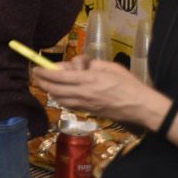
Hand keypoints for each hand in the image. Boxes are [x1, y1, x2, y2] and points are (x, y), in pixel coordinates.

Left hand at [33, 57, 163, 127]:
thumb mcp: (110, 66)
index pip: (58, 76)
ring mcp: (85, 105)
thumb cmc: (129, 83)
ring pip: (59, 99)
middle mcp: (83, 93)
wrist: (141, 107)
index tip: (36, 68)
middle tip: (36, 76)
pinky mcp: (88, 112)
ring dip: (50, 91)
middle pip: (53, 89)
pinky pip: (68, 105)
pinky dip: (61, 99)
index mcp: (88, 79)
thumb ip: (90, 65)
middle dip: (41, 82)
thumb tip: (75, 65)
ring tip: (48, 84)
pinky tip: (63, 94)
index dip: (44, 72)